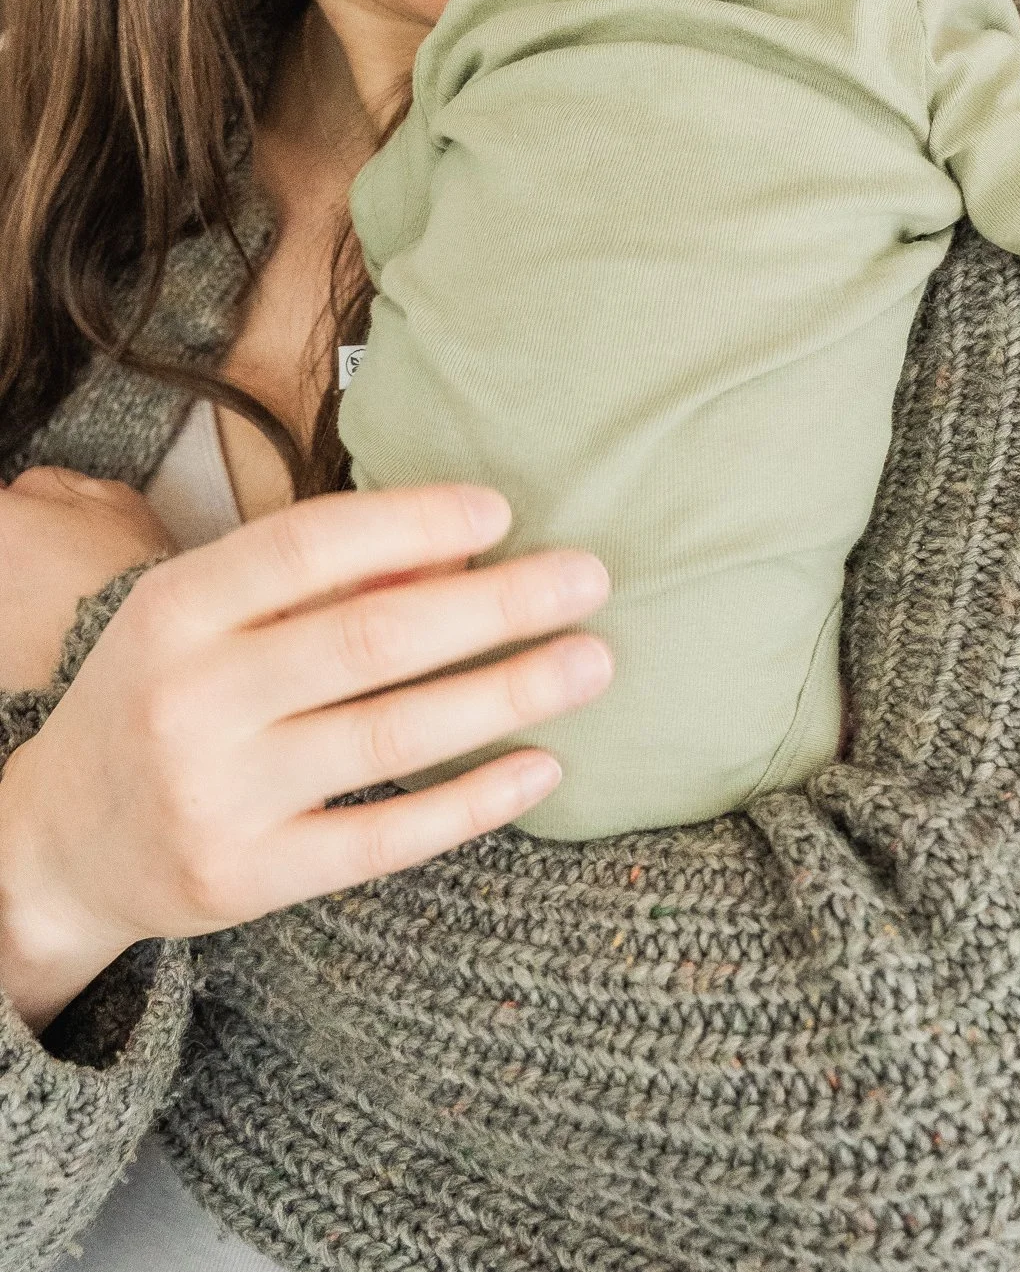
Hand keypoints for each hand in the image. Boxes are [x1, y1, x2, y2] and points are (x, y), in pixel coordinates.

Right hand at [0, 483, 610, 1031]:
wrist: (58, 843)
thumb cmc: (164, 692)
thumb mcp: (208, 615)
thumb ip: (321, 580)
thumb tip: (464, 548)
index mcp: (178, 608)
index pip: (309, 545)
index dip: (412, 521)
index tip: (504, 510)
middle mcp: (192, 699)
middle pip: (370, 638)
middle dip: (496, 604)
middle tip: (590, 577)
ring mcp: (219, 796)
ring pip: (390, 736)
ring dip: (507, 693)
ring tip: (592, 661)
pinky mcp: (248, 879)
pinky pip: (382, 839)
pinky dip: (471, 801)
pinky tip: (540, 767)